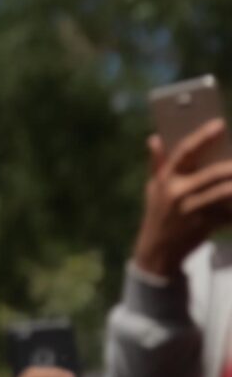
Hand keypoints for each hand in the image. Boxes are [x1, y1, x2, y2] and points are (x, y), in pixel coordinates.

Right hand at [135, 123, 231, 279]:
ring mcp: (192, 210)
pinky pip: (230, 212)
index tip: (220, 124)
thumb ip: (157, 164)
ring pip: (227, 191)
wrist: (158, 251)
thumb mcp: (153, 189)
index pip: (184, 151)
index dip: (203, 136)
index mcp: (166, 179)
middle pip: (215, 172)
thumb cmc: (159, 214)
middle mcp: (177, 192)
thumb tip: (154, 138)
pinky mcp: (205, 225)